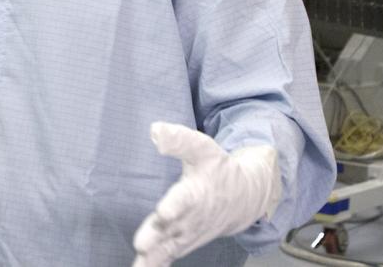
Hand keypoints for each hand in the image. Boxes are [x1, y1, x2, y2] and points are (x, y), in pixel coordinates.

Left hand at [132, 122, 281, 266]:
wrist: (243, 197)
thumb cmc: (218, 170)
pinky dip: (156, 264)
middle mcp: (193, 216)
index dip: (174, 206)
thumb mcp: (203, 149)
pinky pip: (169, 255)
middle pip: (173, 228)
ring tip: (138, 264)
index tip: (163, 212)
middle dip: (157, 236)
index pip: (185, 199)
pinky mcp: (183, 242)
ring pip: (169, 246)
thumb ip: (180, 140)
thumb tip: (156, 129)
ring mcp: (188, 233)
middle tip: (141, 244)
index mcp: (197, 191)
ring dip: (154, 256)